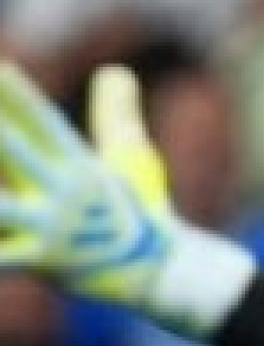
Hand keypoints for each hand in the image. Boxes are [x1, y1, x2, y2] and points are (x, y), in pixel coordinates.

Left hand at [0, 63, 249, 332]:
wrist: (164, 275)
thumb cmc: (143, 212)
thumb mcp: (134, 161)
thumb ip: (115, 116)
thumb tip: (117, 71)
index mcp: (82, 167)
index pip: (47, 125)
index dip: (22, 100)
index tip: (1, 71)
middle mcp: (67, 195)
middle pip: (21, 156)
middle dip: (1, 139)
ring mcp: (55, 230)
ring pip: (5, 210)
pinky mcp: (45, 262)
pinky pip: (6, 257)